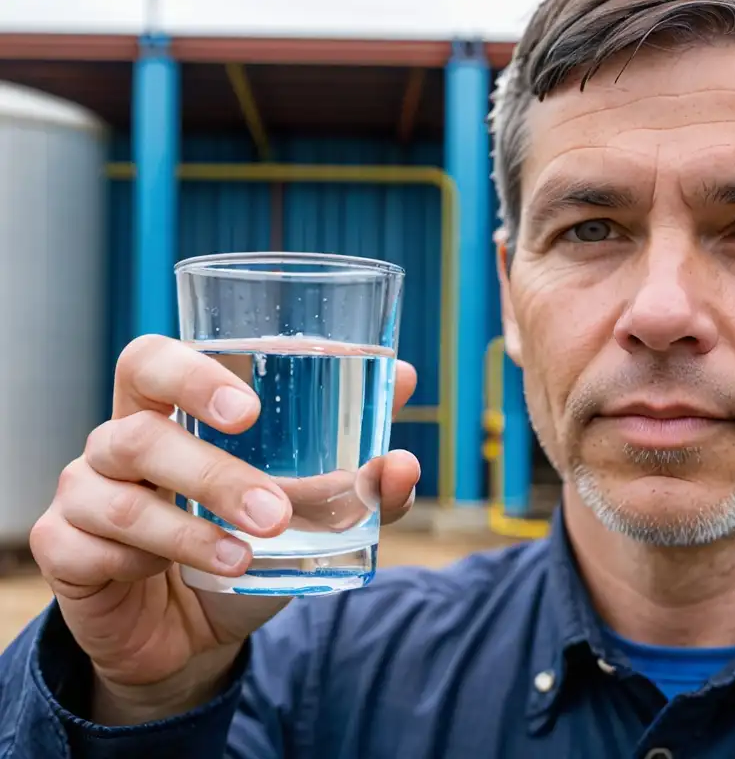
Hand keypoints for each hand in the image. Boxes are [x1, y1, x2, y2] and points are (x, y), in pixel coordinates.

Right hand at [29, 335, 419, 722]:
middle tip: (273, 506)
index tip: (251, 411)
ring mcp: (83, 495)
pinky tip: (174, 579)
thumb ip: (359, 472)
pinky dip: (145, 565)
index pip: (153, 362)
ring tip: (250, 556)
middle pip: (137, 429)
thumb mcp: (308, 515)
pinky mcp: (64, 550)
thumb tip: (408, 414)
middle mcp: (117, 444)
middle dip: (208, 469)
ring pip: (121, 500)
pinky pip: (92, 550)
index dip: (192, 374)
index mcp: (168, 413)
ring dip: (193, 532)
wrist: (193, 635)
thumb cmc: (246, 547)